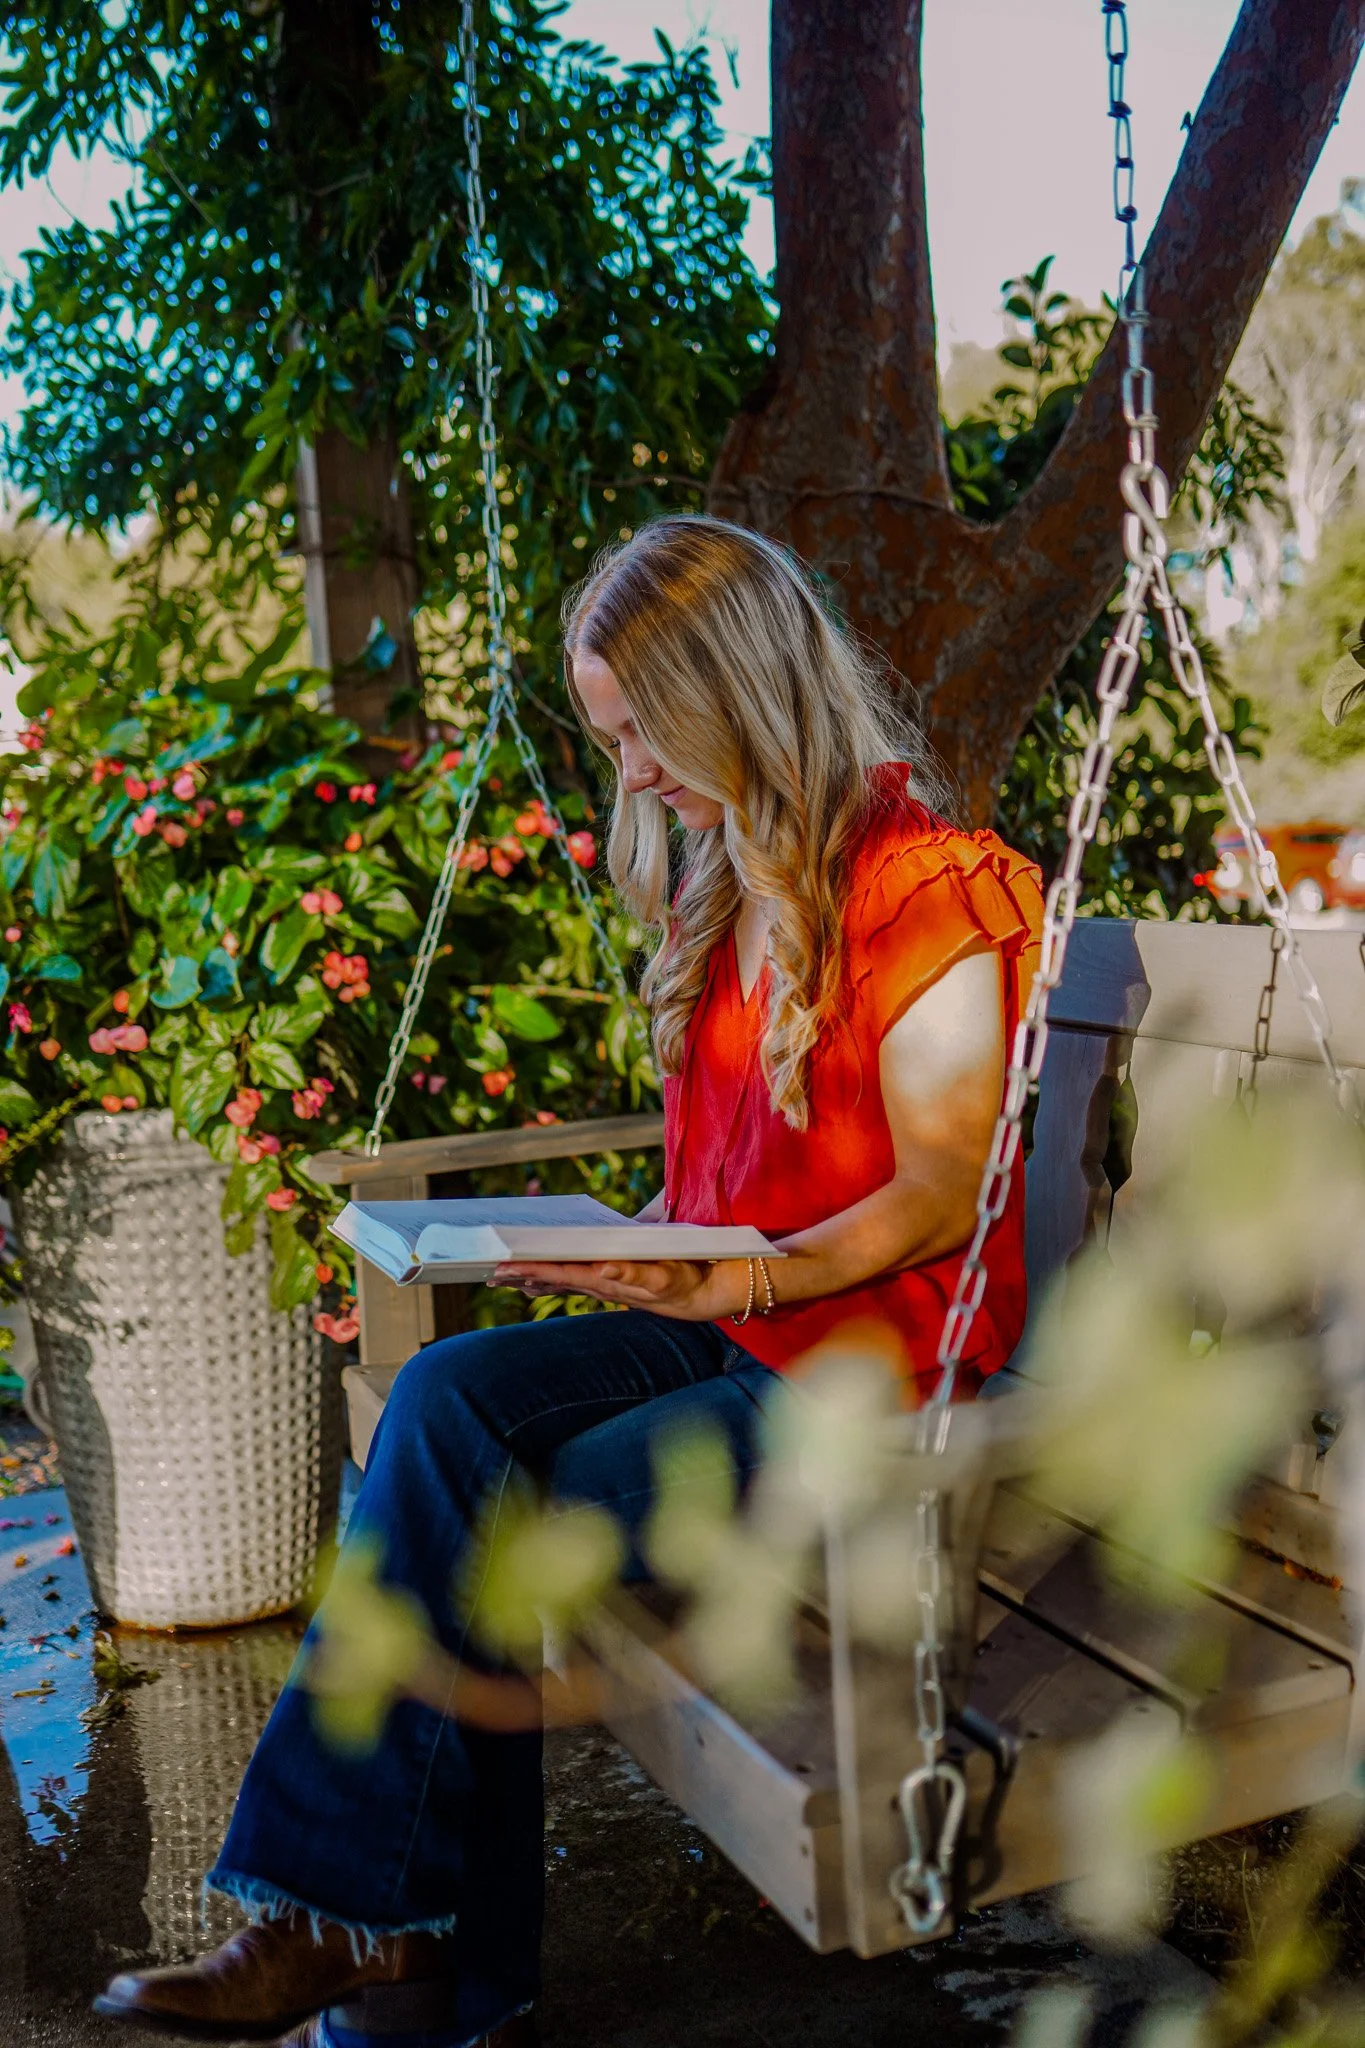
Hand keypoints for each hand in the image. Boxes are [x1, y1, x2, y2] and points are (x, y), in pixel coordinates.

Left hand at [492, 1257, 745, 1321]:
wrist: (702, 1295)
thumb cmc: (684, 1280)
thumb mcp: (664, 1275)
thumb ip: (635, 1272)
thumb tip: (604, 1267)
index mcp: (605, 1280)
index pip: (558, 1274)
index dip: (528, 1271)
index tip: (501, 1269)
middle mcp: (599, 1285)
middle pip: (551, 1280)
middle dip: (519, 1276)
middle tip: (487, 1274)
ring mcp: (603, 1285)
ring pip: (558, 1282)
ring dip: (530, 1279)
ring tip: (501, 1277)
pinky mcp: (611, 1281)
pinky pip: (572, 1279)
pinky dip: (550, 1278)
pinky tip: (536, 1281)